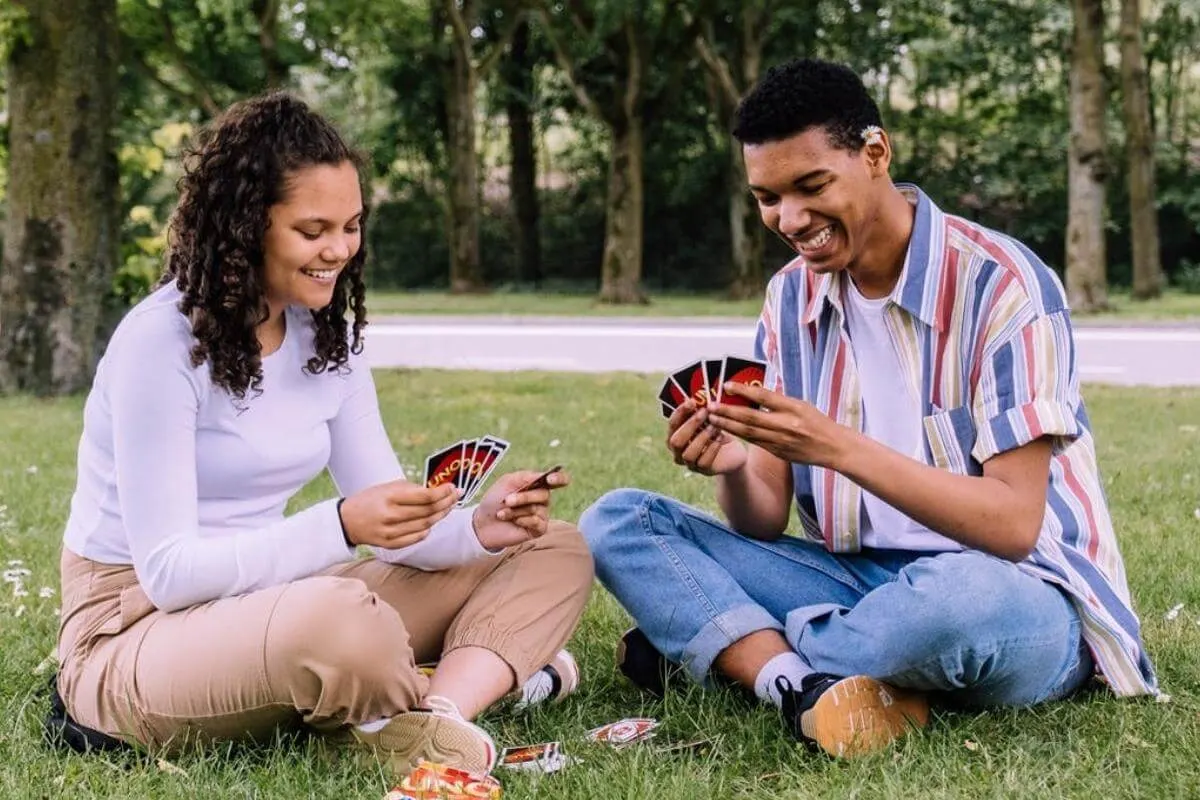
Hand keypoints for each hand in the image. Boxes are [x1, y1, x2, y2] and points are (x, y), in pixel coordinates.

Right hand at [339, 480, 458, 547]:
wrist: (346, 521)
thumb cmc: (371, 499)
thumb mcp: (388, 487)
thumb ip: (412, 489)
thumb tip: (438, 489)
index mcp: (390, 497)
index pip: (425, 497)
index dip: (443, 492)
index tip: (452, 487)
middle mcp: (391, 516)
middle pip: (429, 511)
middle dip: (446, 503)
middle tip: (456, 496)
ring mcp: (390, 532)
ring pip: (426, 525)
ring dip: (441, 515)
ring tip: (448, 507)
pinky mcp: (390, 544)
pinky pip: (417, 537)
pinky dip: (428, 529)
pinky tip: (432, 521)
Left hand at [472, 469, 569, 550]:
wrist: (483, 522)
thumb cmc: (495, 500)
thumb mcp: (506, 482)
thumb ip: (525, 476)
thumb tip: (542, 476)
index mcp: (536, 485)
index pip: (558, 480)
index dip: (559, 478)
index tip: (551, 479)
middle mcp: (542, 499)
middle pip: (544, 495)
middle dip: (524, 497)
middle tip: (507, 500)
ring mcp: (541, 514)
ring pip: (537, 509)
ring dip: (516, 511)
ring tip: (503, 513)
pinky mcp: (538, 529)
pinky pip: (537, 523)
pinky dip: (522, 521)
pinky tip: (513, 522)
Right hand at [666, 399, 747, 475]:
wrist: (732, 451)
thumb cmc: (716, 431)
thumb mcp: (707, 420)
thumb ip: (699, 412)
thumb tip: (696, 397)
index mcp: (675, 436)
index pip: (672, 424)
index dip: (680, 413)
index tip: (692, 401)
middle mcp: (678, 452)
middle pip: (675, 441)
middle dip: (690, 425)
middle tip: (705, 412)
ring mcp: (689, 463)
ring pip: (688, 454)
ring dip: (702, 438)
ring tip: (715, 426)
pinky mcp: (704, 471)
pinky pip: (703, 462)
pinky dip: (712, 448)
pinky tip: (720, 438)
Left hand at [706, 382, 847, 468]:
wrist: (832, 447)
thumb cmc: (817, 422)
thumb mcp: (801, 405)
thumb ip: (779, 400)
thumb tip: (755, 391)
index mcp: (794, 408)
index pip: (765, 396)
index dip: (744, 390)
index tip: (727, 385)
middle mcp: (786, 425)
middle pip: (752, 417)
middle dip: (728, 411)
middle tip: (711, 406)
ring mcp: (781, 440)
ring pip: (749, 432)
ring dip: (728, 425)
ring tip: (712, 418)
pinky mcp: (778, 452)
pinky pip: (754, 442)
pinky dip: (739, 435)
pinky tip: (726, 430)